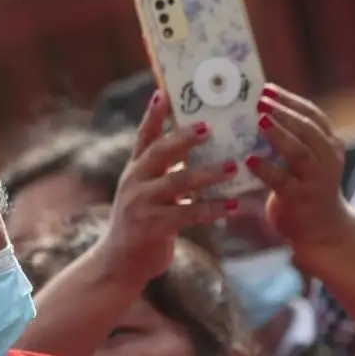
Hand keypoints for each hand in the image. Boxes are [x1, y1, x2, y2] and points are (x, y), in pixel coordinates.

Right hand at [95, 92, 227, 284]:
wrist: (119, 264)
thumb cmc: (140, 225)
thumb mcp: (144, 193)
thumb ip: (163, 172)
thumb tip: (192, 149)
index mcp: (134, 170)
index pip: (144, 136)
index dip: (154, 114)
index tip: (166, 92)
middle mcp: (134, 182)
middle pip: (160, 152)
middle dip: (185, 138)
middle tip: (210, 127)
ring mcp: (141, 204)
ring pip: (178, 182)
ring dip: (208, 174)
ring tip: (234, 167)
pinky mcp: (153, 227)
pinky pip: (188, 214)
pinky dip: (213, 209)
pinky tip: (234, 206)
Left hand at [248, 85, 351, 259]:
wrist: (323, 230)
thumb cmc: (308, 188)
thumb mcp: (308, 160)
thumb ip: (293, 138)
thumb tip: (259, 110)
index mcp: (330, 144)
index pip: (313, 115)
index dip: (290, 100)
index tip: (267, 88)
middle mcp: (328, 160)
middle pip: (308, 129)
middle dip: (284, 112)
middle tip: (260, 101)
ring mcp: (316, 180)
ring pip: (300, 152)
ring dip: (279, 135)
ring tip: (259, 121)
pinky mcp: (301, 200)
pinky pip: (282, 180)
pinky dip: (266, 168)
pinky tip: (250, 160)